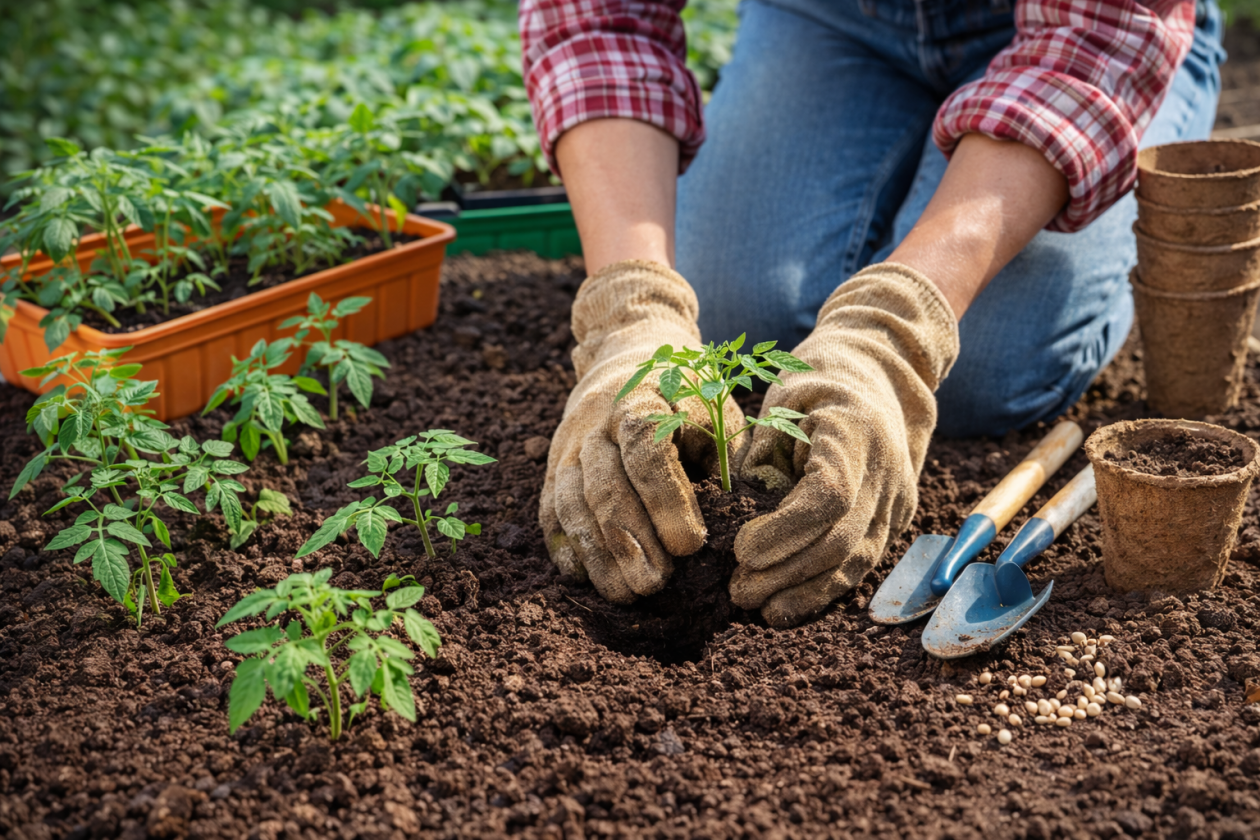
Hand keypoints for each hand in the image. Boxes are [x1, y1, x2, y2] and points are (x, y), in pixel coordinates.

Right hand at [541, 260, 744, 602]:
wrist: (628, 350)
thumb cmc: (688, 394)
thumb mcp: (718, 411)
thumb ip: (728, 459)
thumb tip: (742, 519)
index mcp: (646, 397)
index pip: (647, 449)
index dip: (667, 500)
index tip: (692, 545)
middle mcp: (599, 420)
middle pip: (605, 483)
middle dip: (630, 540)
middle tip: (656, 585)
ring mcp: (570, 443)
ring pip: (573, 501)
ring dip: (598, 553)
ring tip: (626, 594)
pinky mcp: (554, 464)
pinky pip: (550, 508)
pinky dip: (567, 546)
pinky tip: (586, 578)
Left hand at [731, 263, 960, 626]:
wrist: (878, 374)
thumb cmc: (815, 384)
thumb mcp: (780, 402)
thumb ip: (762, 454)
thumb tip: (743, 512)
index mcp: (855, 432)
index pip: (828, 497)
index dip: (784, 532)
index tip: (740, 550)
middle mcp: (886, 471)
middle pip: (841, 539)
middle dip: (786, 573)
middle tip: (736, 589)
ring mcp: (898, 499)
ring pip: (856, 562)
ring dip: (804, 592)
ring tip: (757, 607)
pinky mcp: (895, 519)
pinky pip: (862, 564)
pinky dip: (823, 589)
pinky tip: (786, 606)